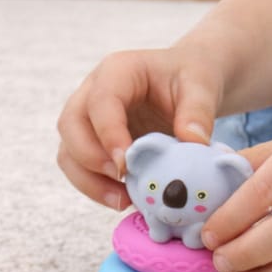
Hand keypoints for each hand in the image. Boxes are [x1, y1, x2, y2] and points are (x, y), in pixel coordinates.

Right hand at [56, 45, 223, 209]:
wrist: (191, 84)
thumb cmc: (192, 77)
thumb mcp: (202, 86)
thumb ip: (198, 111)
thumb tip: (193, 143)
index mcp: (118, 71)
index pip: (100, 101)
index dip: (108, 134)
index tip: (126, 164)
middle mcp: (94, 92)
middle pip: (70, 125)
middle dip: (90, 159)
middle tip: (122, 181)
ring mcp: (89, 118)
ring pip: (69, 151)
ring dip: (89, 181)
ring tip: (123, 201)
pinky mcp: (94, 142)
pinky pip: (81, 168)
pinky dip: (97, 187)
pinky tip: (126, 199)